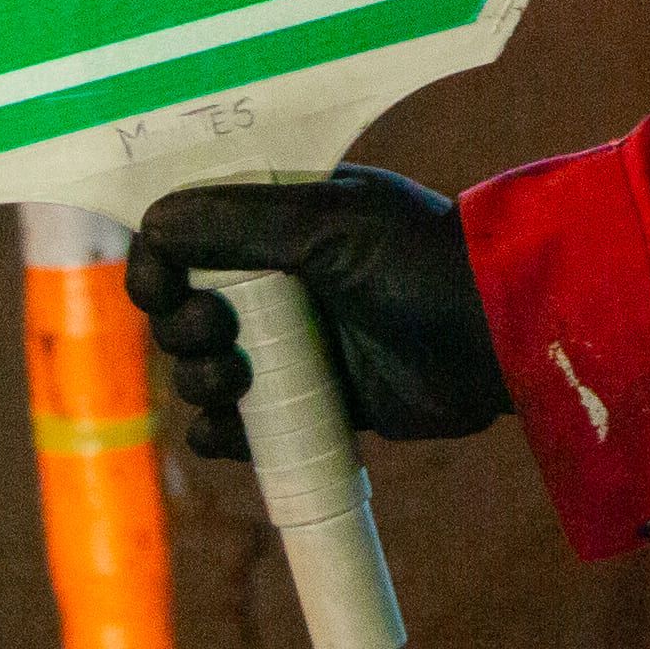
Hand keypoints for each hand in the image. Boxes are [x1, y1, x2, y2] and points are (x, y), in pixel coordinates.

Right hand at [125, 171, 506, 460]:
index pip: (190, 231)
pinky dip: (220, 433)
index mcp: (281, 215)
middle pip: (185, 306)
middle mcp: (280, 276)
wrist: (495, 338)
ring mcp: (295, 342)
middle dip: (180, 324)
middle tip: (217, 330)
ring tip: (235, 378)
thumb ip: (240, 222)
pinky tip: (225, 429)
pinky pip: (241, 425)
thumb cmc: (419, 261)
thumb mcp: (330, 224)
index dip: (160, 258)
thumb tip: (154, 223)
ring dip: (197, 378)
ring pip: (203, 367)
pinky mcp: (314, 402)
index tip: (159, 282)